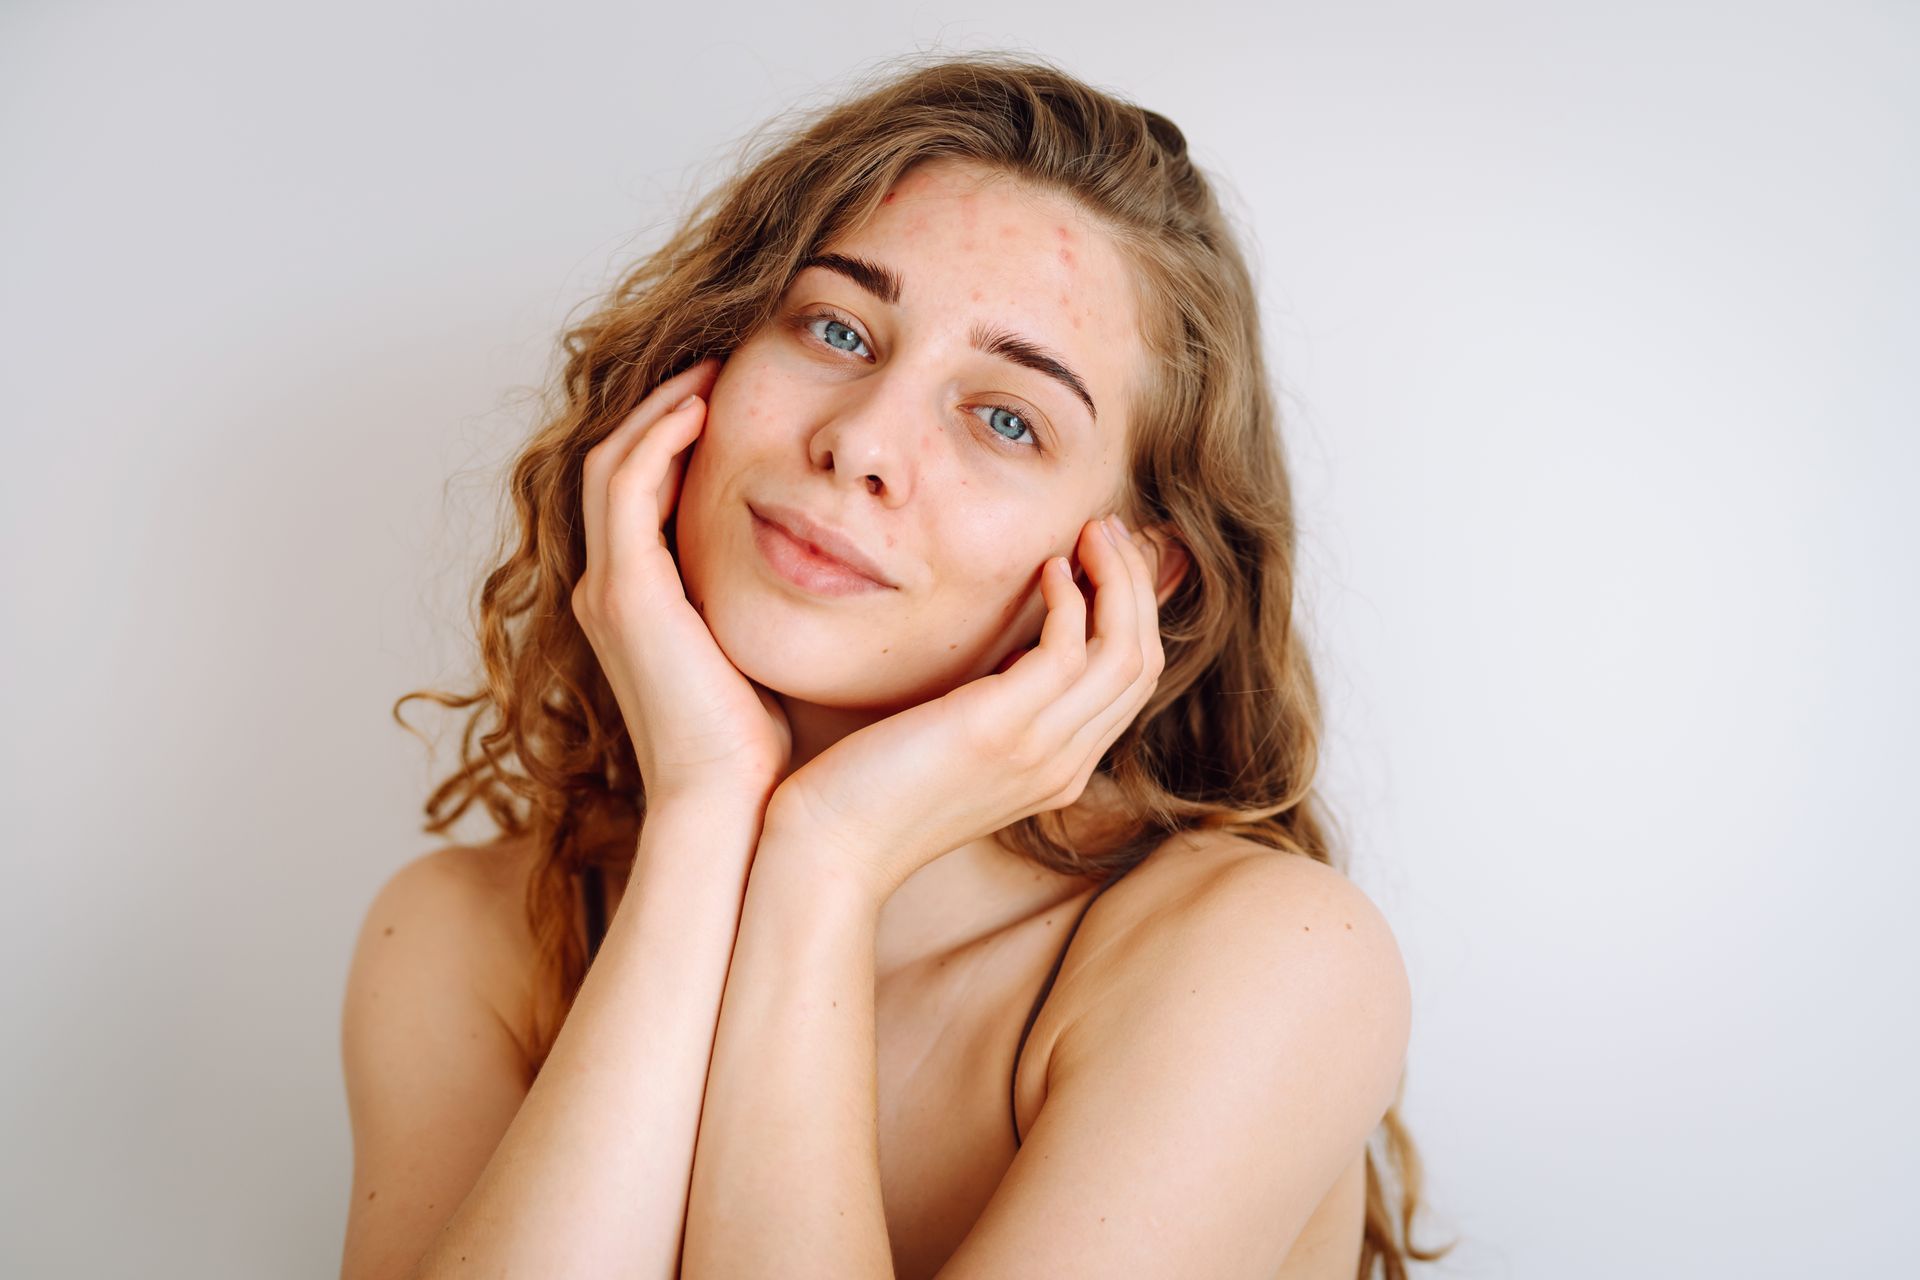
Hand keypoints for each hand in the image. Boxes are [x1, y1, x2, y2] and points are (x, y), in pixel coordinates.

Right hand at [571, 355, 792, 804]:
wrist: (731, 808)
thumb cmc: (762, 753)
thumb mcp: (767, 657)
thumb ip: (774, 608)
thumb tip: (838, 572)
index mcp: (637, 608)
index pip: (638, 497)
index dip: (672, 441)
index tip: (726, 402)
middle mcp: (609, 594)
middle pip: (616, 468)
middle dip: (661, 410)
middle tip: (715, 367)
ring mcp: (610, 592)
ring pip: (613, 464)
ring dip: (659, 409)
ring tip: (711, 372)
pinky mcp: (628, 593)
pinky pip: (627, 487)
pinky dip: (658, 439)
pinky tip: (702, 410)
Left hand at [763, 512, 1164, 901]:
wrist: (830, 849)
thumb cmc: (871, 796)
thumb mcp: (956, 748)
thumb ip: (998, 710)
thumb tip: (1011, 652)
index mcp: (1059, 771)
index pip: (1132, 684)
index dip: (1133, 611)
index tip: (1107, 557)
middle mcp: (1063, 765)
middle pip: (1143, 662)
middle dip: (1137, 584)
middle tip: (1110, 528)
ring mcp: (1039, 751)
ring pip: (1125, 652)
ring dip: (1117, 579)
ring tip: (1093, 532)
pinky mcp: (1000, 729)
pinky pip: (1070, 650)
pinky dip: (1071, 599)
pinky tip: (1047, 569)